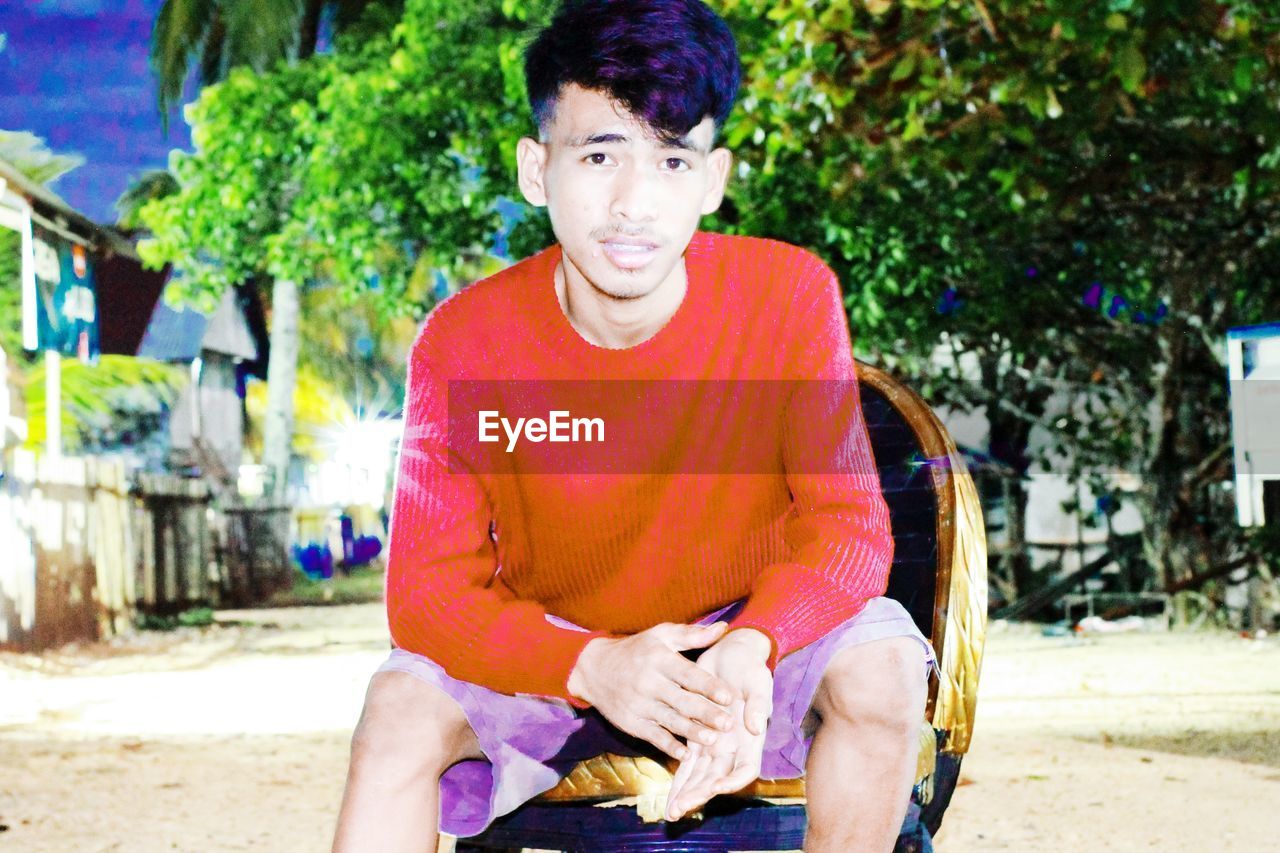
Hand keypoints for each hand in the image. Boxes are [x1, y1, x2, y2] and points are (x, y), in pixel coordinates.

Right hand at [567, 621, 736, 759]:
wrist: (594, 669)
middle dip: (706, 713)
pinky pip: (653, 736)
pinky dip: (669, 746)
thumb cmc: (637, 650)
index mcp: (659, 659)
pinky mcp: (631, 723)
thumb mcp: (661, 635)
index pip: (688, 674)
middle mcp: (648, 682)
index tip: (729, 696)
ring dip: (692, 732)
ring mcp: (639, 705)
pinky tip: (685, 755)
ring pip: (670, 721)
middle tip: (729, 723)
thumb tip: (724, 627)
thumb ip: (692, 634)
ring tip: (713, 740)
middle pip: (682, 700)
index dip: (709, 686)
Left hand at [664, 628, 772, 820]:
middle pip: (718, 778)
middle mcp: (733, 745)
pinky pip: (688, 762)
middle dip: (700, 794)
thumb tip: (755, 725)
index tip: (717, 788)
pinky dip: (680, 778)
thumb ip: (758, 704)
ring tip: (672, 812)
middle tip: (681, 809)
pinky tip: (669, 794)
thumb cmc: (749, 666)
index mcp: (751, 737)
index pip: (746, 768)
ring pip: (701, 775)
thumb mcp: (757, 681)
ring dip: (687, 793)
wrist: (732, 652)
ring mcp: (715, 742)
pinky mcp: (697, 734)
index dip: (733, 781)